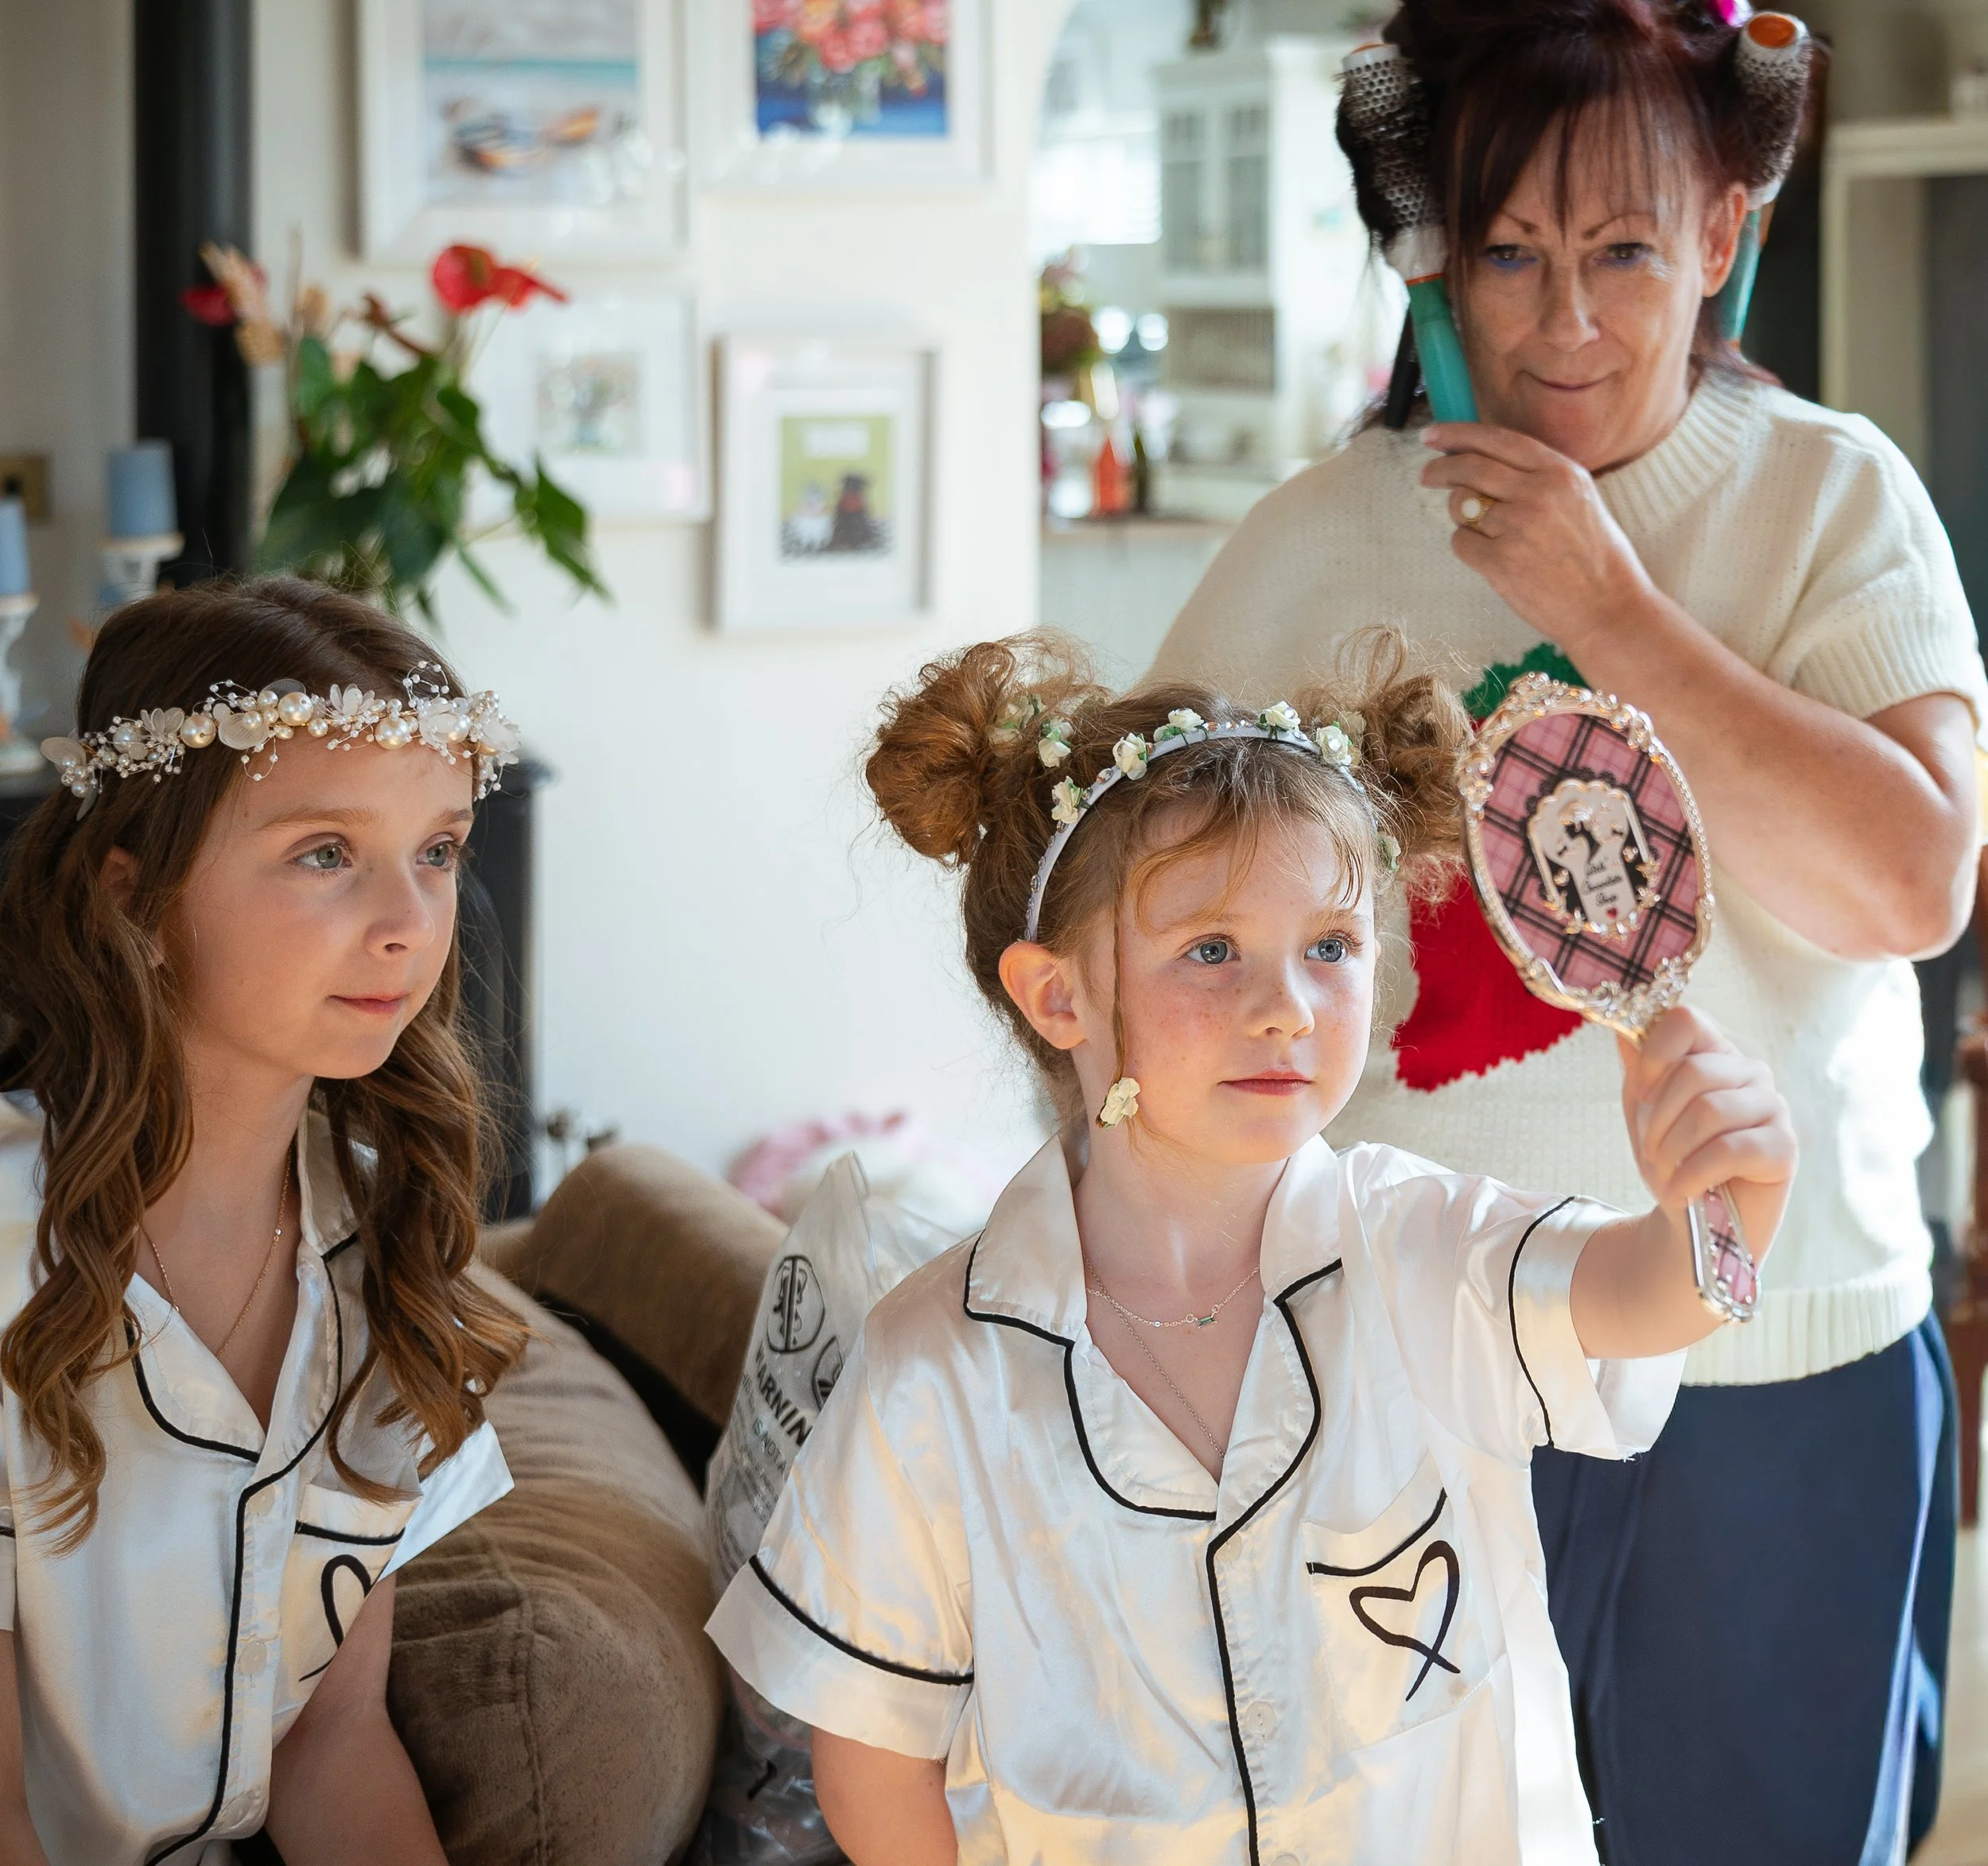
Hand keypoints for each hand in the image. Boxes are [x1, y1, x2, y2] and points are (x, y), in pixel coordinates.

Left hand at [1420, 422, 1654, 655]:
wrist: (1608, 606)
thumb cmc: (1593, 556)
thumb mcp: (1578, 498)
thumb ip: (1536, 476)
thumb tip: (1480, 459)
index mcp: (1560, 472)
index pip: (1498, 439)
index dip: (1458, 433)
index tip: (1432, 435)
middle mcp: (1539, 493)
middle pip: (1469, 467)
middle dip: (1440, 468)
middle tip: (1427, 474)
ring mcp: (1518, 527)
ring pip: (1461, 505)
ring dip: (1462, 515)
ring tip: (1487, 532)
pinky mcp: (1501, 562)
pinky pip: (1461, 543)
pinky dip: (1468, 548)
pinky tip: (1492, 557)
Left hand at [1617, 1006, 1795, 1260]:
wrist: (1690, 1219)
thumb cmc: (1671, 1159)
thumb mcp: (1643, 1110)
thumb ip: (1638, 1068)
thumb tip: (1622, 1030)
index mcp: (1715, 1054)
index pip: (1687, 1019)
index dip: (1654, 1053)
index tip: (1639, 1091)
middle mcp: (1750, 1073)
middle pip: (1694, 1071)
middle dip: (1657, 1118)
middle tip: (1651, 1151)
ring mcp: (1773, 1108)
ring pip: (1710, 1110)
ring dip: (1673, 1149)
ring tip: (1668, 1173)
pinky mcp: (1784, 1148)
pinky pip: (1730, 1149)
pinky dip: (1693, 1174)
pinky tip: (1684, 1191)